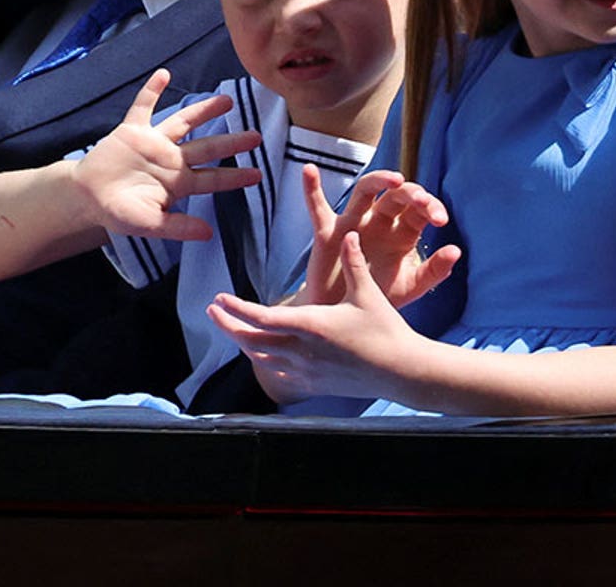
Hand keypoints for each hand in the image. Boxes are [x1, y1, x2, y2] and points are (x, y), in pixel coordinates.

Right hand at [74, 69, 262, 242]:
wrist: (87, 198)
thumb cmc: (119, 213)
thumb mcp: (150, 225)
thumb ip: (177, 227)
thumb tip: (208, 234)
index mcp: (178, 183)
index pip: (212, 179)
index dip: (234, 177)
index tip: (257, 175)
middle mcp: (171, 159)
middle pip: (207, 148)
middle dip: (231, 142)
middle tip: (256, 136)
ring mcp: (153, 143)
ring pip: (183, 122)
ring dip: (203, 110)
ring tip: (226, 100)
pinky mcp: (131, 131)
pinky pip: (143, 107)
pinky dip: (151, 91)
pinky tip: (163, 74)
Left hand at [208, 232, 423, 402]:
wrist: (403, 372)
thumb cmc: (387, 330)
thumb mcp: (368, 293)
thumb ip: (353, 263)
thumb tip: (347, 233)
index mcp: (312, 325)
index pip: (261, 318)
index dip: (236, 308)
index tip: (218, 298)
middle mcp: (303, 351)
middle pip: (251, 341)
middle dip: (227, 326)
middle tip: (212, 310)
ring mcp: (307, 371)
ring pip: (261, 358)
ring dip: (242, 343)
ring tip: (231, 328)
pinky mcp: (315, 383)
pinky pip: (278, 374)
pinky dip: (263, 361)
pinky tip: (261, 353)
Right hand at [296, 167, 458, 308]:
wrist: (346, 318)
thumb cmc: (378, 296)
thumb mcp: (410, 286)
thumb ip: (433, 271)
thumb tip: (456, 251)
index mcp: (402, 231)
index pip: (419, 210)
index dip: (431, 208)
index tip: (441, 220)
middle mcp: (378, 221)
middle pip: (395, 196)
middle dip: (411, 194)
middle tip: (423, 201)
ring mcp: (352, 224)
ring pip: (364, 191)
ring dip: (379, 181)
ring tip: (394, 179)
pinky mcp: (327, 233)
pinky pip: (317, 208)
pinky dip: (311, 188)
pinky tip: (309, 169)